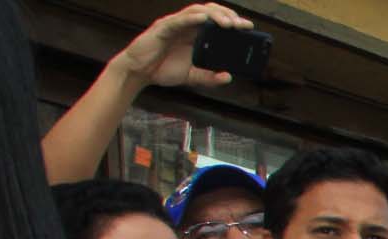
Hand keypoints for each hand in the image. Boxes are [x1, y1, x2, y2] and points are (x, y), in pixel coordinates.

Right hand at [112, 4, 249, 90]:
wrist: (139, 73)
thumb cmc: (162, 69)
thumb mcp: (191, 77)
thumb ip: (209, 78)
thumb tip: (228, 77)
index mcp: (195, 35)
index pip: (216, 23)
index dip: (232, 22)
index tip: (248, 28)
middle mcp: (187, 26)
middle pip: (210, 13)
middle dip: (228, 16)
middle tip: (243, 25)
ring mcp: (175, 25)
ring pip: (197, 11)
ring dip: (215, 15)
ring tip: (229, 24)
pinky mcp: (163, 28)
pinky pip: (180, 20)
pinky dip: (193, 18)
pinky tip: (205, 19)